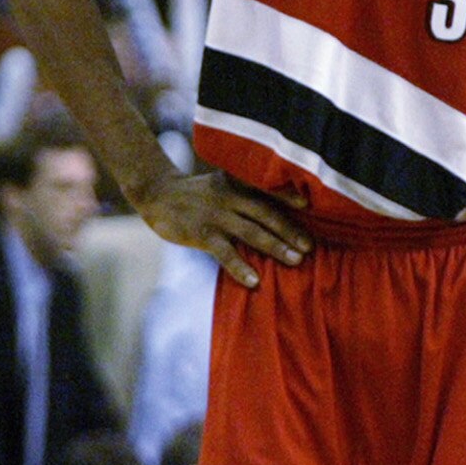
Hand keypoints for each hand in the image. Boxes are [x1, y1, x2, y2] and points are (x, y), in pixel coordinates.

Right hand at [137, 170, 309, 288]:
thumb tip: (276, 214)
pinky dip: (240, 267)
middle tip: (309, 246)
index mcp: (235, 183)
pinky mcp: (201, 233)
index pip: (266, 189)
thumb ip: (242, 194)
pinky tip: (254, 281)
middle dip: (289, 230)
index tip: (309, 204)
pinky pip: (224, 252)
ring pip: (251, 232)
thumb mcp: (219, 184)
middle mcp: (229, 196)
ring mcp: (215, 215)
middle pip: (265, 213)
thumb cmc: (195, 193)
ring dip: (275, 246)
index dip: (287, 195)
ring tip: (295, 260)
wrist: (156, 193)